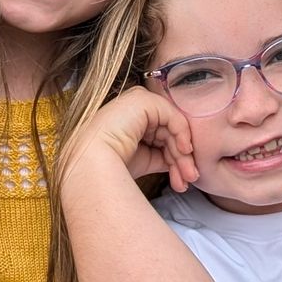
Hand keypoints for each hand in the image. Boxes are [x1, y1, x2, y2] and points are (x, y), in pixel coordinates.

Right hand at [65, 86, 199, 193]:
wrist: (92, 164)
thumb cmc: (111, 166)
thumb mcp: (145, 161)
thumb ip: (163, 156)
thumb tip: (183, 162)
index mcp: (131, 123)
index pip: (161, 138)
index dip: (176, 159)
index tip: (183, 180)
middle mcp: (134, 110)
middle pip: (169, 134)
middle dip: (182, 159)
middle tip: (190, 178)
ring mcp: (138, 103)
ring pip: (172, 128)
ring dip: (183, 153)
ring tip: (188, 175)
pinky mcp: (142, 101)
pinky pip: (171, 116)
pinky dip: (181, 133)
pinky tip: (184, 151)